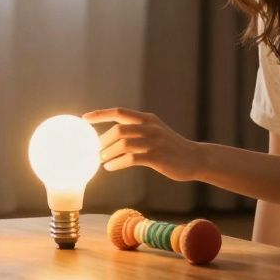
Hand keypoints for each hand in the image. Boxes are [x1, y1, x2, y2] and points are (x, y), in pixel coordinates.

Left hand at [82, 107, 202, 181]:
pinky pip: (130, 159)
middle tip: (95, 151)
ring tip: (101, 160)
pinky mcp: (156, 157)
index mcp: (147, 119)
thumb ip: (137, 130)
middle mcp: (150, 127)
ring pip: (123, 144)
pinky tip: (110, 167)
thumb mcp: (155, 132)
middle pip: (118, 130)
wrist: (195, 159)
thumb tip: (112, 135)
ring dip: (108, 153)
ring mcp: (154, 142)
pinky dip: (116, 163)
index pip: (119, 112)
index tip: (84, 119)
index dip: (100, 114)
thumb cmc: (171, 148)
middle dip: (103, 141)